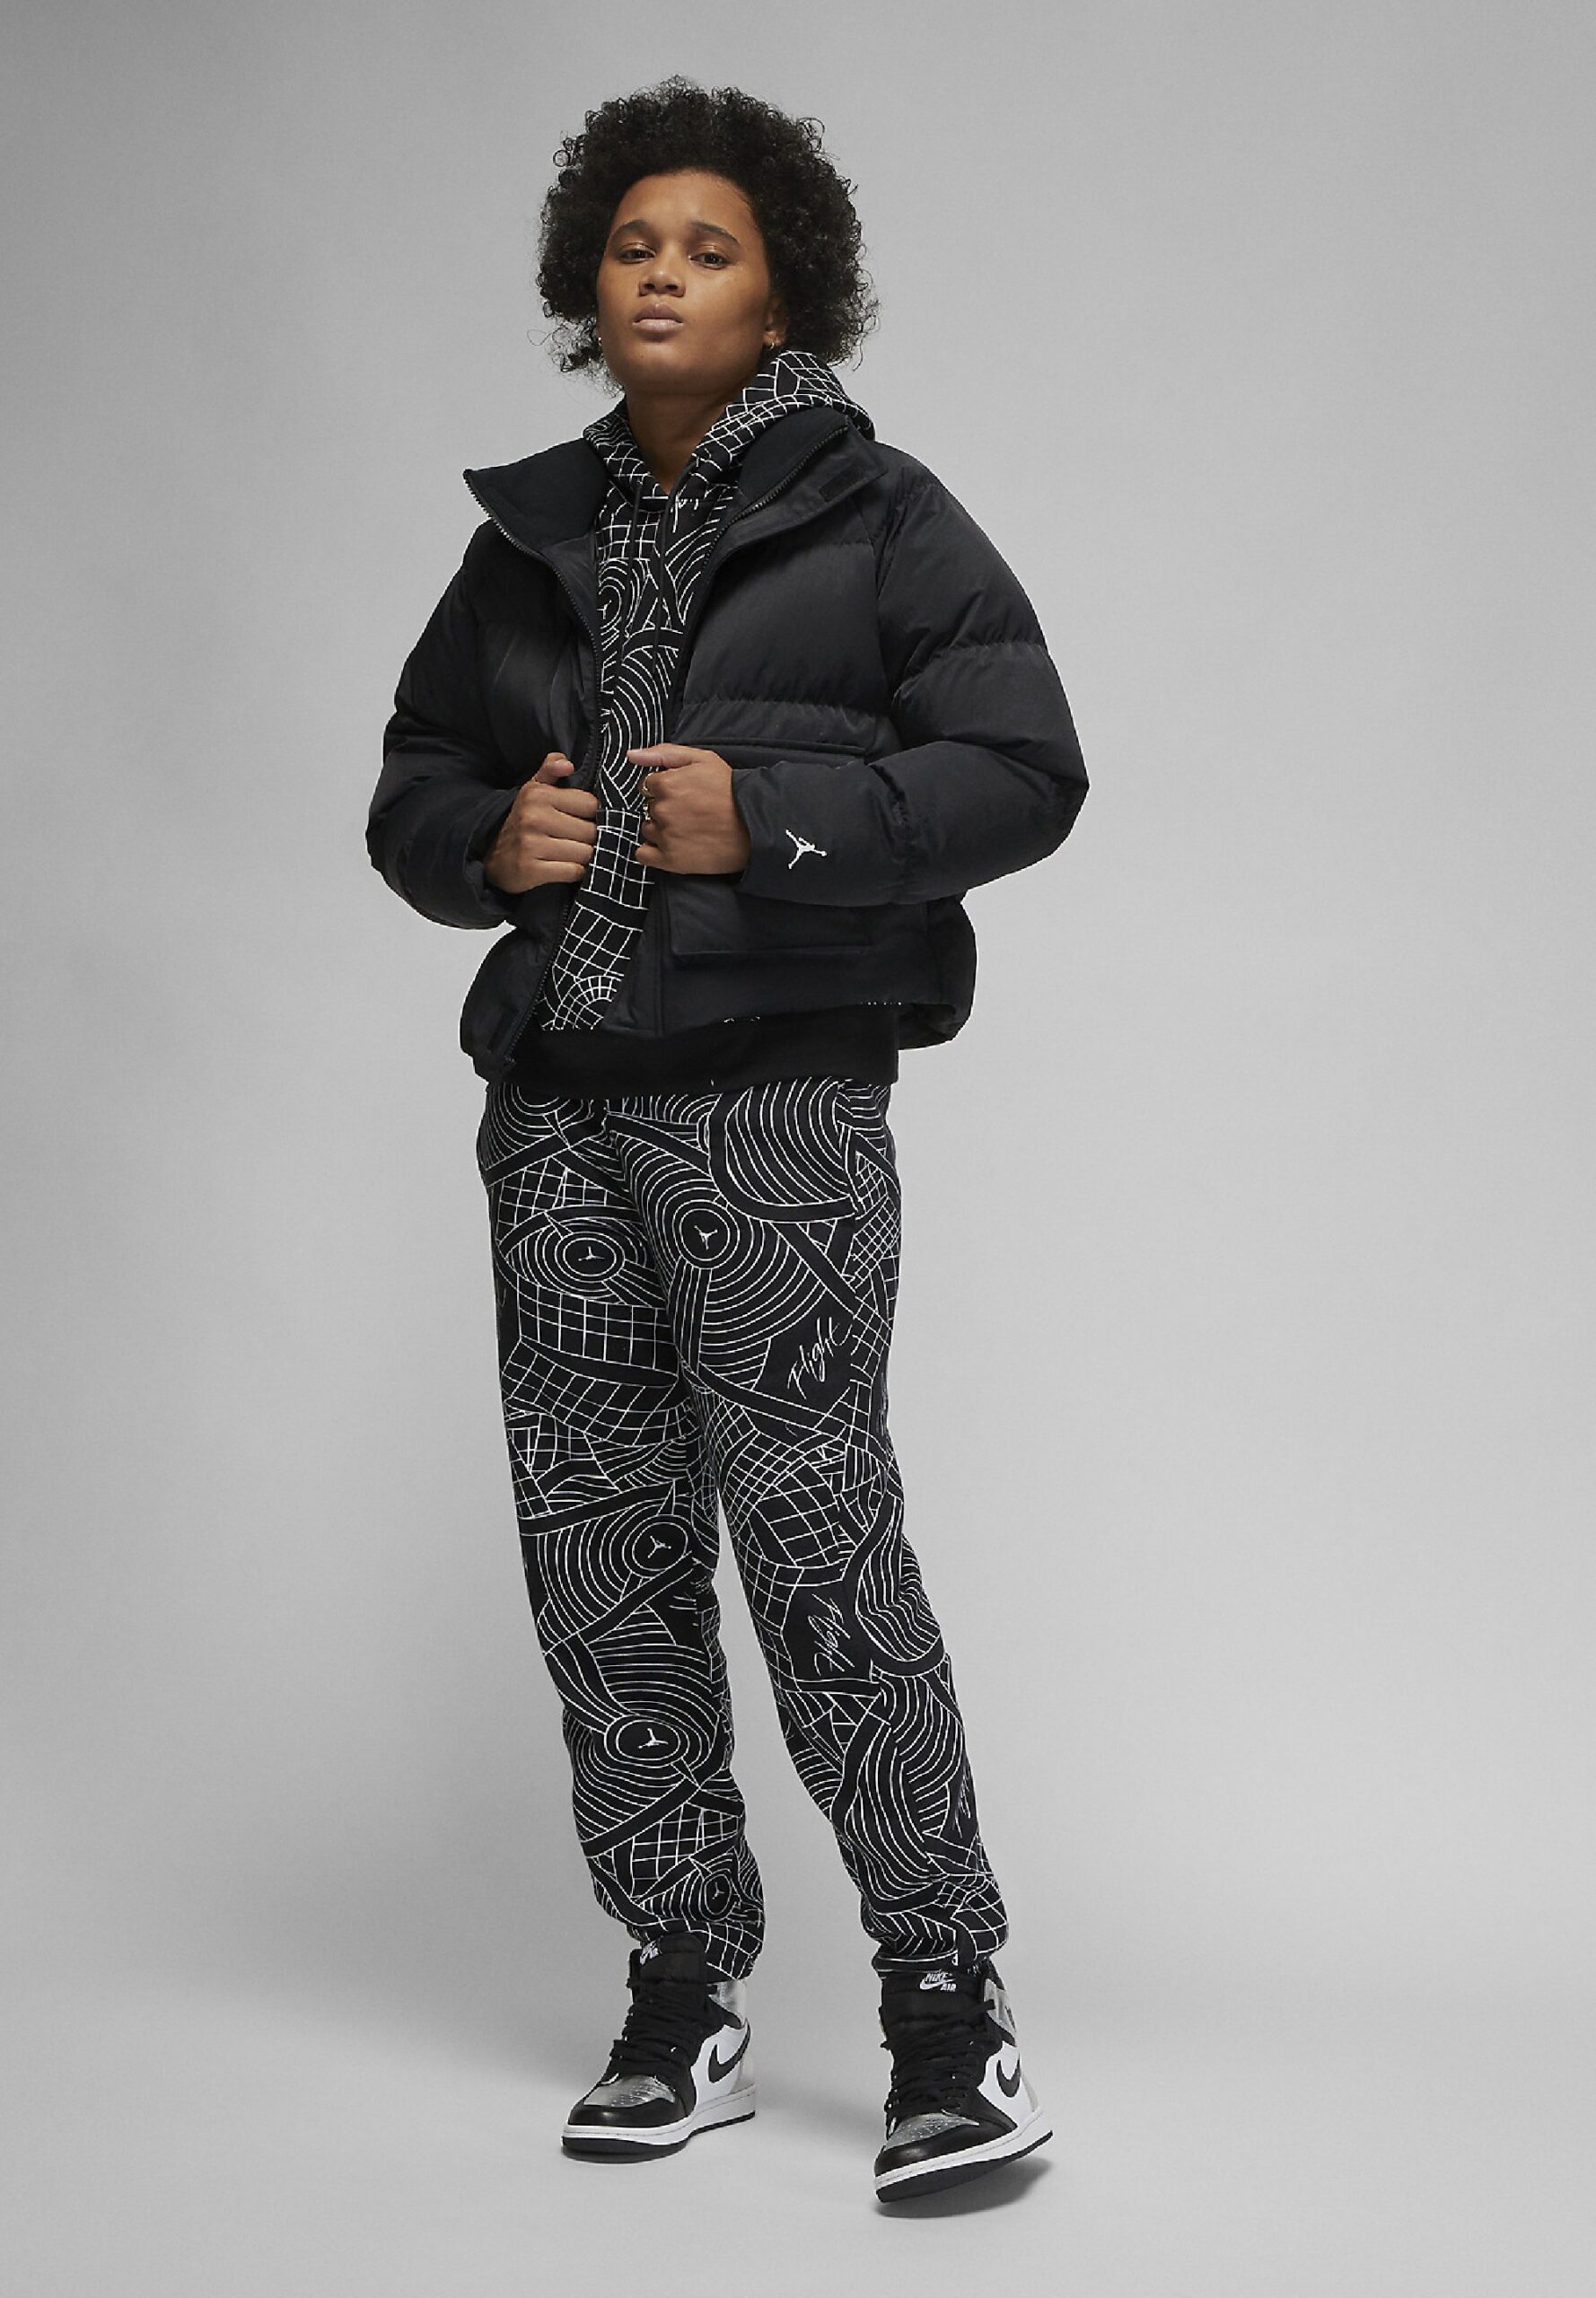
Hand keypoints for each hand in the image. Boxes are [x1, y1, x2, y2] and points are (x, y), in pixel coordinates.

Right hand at [483, 752, 598, 891]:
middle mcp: (534, 817)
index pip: (591, 804)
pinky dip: (575, 872)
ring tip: (571, 854)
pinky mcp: (531, 870)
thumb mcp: (532, 790)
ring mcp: (531, 844)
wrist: (492, 857)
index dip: (593, 815)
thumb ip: (550, 770)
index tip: (583, 820)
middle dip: (590, 839)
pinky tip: (564, 867)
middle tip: (578, 841)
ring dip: (584, 857)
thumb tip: (567, 764)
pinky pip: (574, 871)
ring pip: (585, 853)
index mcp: (538, 795)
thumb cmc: (522, 821)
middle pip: (591, 831)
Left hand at [630, 744, 751, 874]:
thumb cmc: (730, 790)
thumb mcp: (702, 759)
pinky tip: (671, 845)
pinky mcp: (671, 860)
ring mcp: (666, 837)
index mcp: (666, 784)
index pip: (647, 786)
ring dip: (660, 829)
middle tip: (689, 812)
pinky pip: (643, 854)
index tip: (682, 794)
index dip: (664, 788)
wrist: (755, 825)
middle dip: (664, 808)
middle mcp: (662, 811)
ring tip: (687, 829)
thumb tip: (631, 755)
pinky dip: (651, 851)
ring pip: (647, 829)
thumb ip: (663, 753)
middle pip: (649, 808)